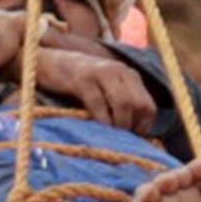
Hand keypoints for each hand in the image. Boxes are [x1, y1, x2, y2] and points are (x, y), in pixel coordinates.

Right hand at [33, 47, 155, 131]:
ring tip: (111, 135)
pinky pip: (99, 104)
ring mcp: (102, 74)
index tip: (133, 138)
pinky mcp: (83, 80)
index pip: (149, 105)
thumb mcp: (107, 86)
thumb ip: (122, 101)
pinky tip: (98, 128)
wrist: (52, 63)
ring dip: (119, 125)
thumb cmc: (81, 81)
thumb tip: (135, 132)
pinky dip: (101, 120)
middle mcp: (120, 71)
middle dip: (133, 126)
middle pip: (139, 105)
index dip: (144, 126)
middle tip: (121, 138)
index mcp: (129, 75)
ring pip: (123, 104)